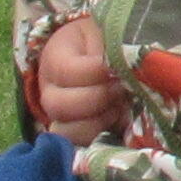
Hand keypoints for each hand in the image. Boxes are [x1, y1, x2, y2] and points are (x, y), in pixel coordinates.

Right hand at [29, 16, 117, 146]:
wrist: (106, 56)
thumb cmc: (107, 41)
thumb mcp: (108, 32)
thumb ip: (113, 47)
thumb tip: (130, 66)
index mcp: (55, 58)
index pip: (66, 71)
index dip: (95, 71)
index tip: (117, 67)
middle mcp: (50, 90)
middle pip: (59, 106)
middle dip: (97, 99)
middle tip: (121, 89)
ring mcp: (60, 116)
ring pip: (66, 132)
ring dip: (98, 122)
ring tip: (119, 107)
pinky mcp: (78, 134)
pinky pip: (80, 147)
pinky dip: (101, 138)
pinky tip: (119, 122)